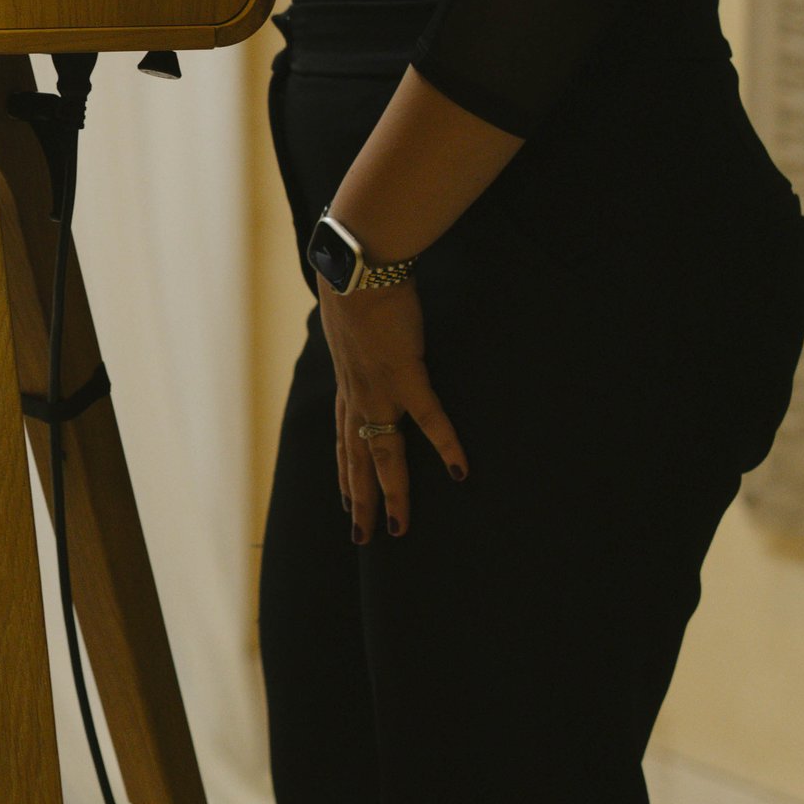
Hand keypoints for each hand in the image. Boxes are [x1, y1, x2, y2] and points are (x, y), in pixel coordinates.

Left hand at [316, 276, 467, 540]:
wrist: (356, 266)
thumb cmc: (356, 286)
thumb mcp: (350, 322)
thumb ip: (361, 340)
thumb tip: (366, 335)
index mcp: (347, 383)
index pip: (343, 440)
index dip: (345, 474)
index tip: (345, 503)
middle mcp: (357, 394)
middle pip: (356, 459)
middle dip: (359, 501)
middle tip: (363, 537)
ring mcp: (378, 388)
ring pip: (383, 453)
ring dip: (390, 492)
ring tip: (398, 526)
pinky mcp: (404, 373)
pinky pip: (429, 418)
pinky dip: (445, 445)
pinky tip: (460, 472)